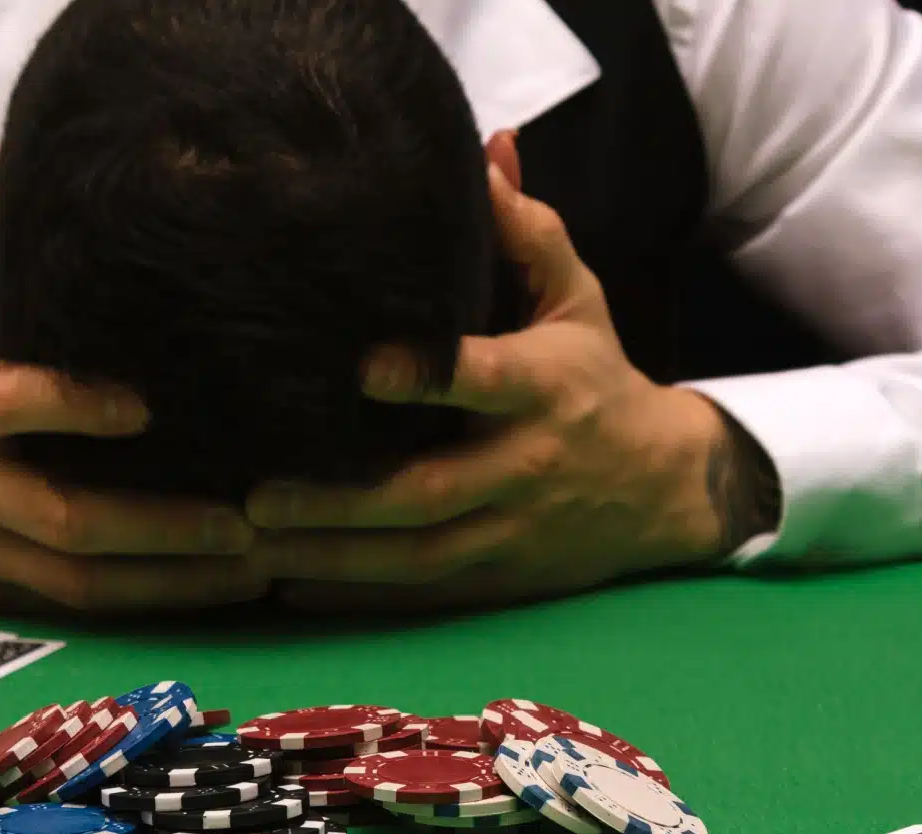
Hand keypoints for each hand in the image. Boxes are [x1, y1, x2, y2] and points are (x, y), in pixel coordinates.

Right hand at [0, 153, 265, 611]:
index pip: (7, 406)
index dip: (71, 407)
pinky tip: (219, 592)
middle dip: (159, 525)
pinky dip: (151, 605)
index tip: (146, 404)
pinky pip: (82, 611)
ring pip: (83, 584)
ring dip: (174, 580)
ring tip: (258, 565)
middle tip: (246, 517)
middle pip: (65, 519)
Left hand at [246, 158, 761, 611]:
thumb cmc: (598, 377)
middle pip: (431, 491)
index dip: (428, 375)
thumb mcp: (579, 300)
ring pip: (418, 557)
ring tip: (255, 545)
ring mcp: (513, 529)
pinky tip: (292, 590)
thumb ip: (528, 233)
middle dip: (345, 500)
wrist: (666, 486)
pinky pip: (425, 595)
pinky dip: (361, 596)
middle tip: (259, 492)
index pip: (485, 379)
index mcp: (546, 387)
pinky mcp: (502, 575)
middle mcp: (527, 464)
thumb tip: (486, 150)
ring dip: (335, 557)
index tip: (360, 368)